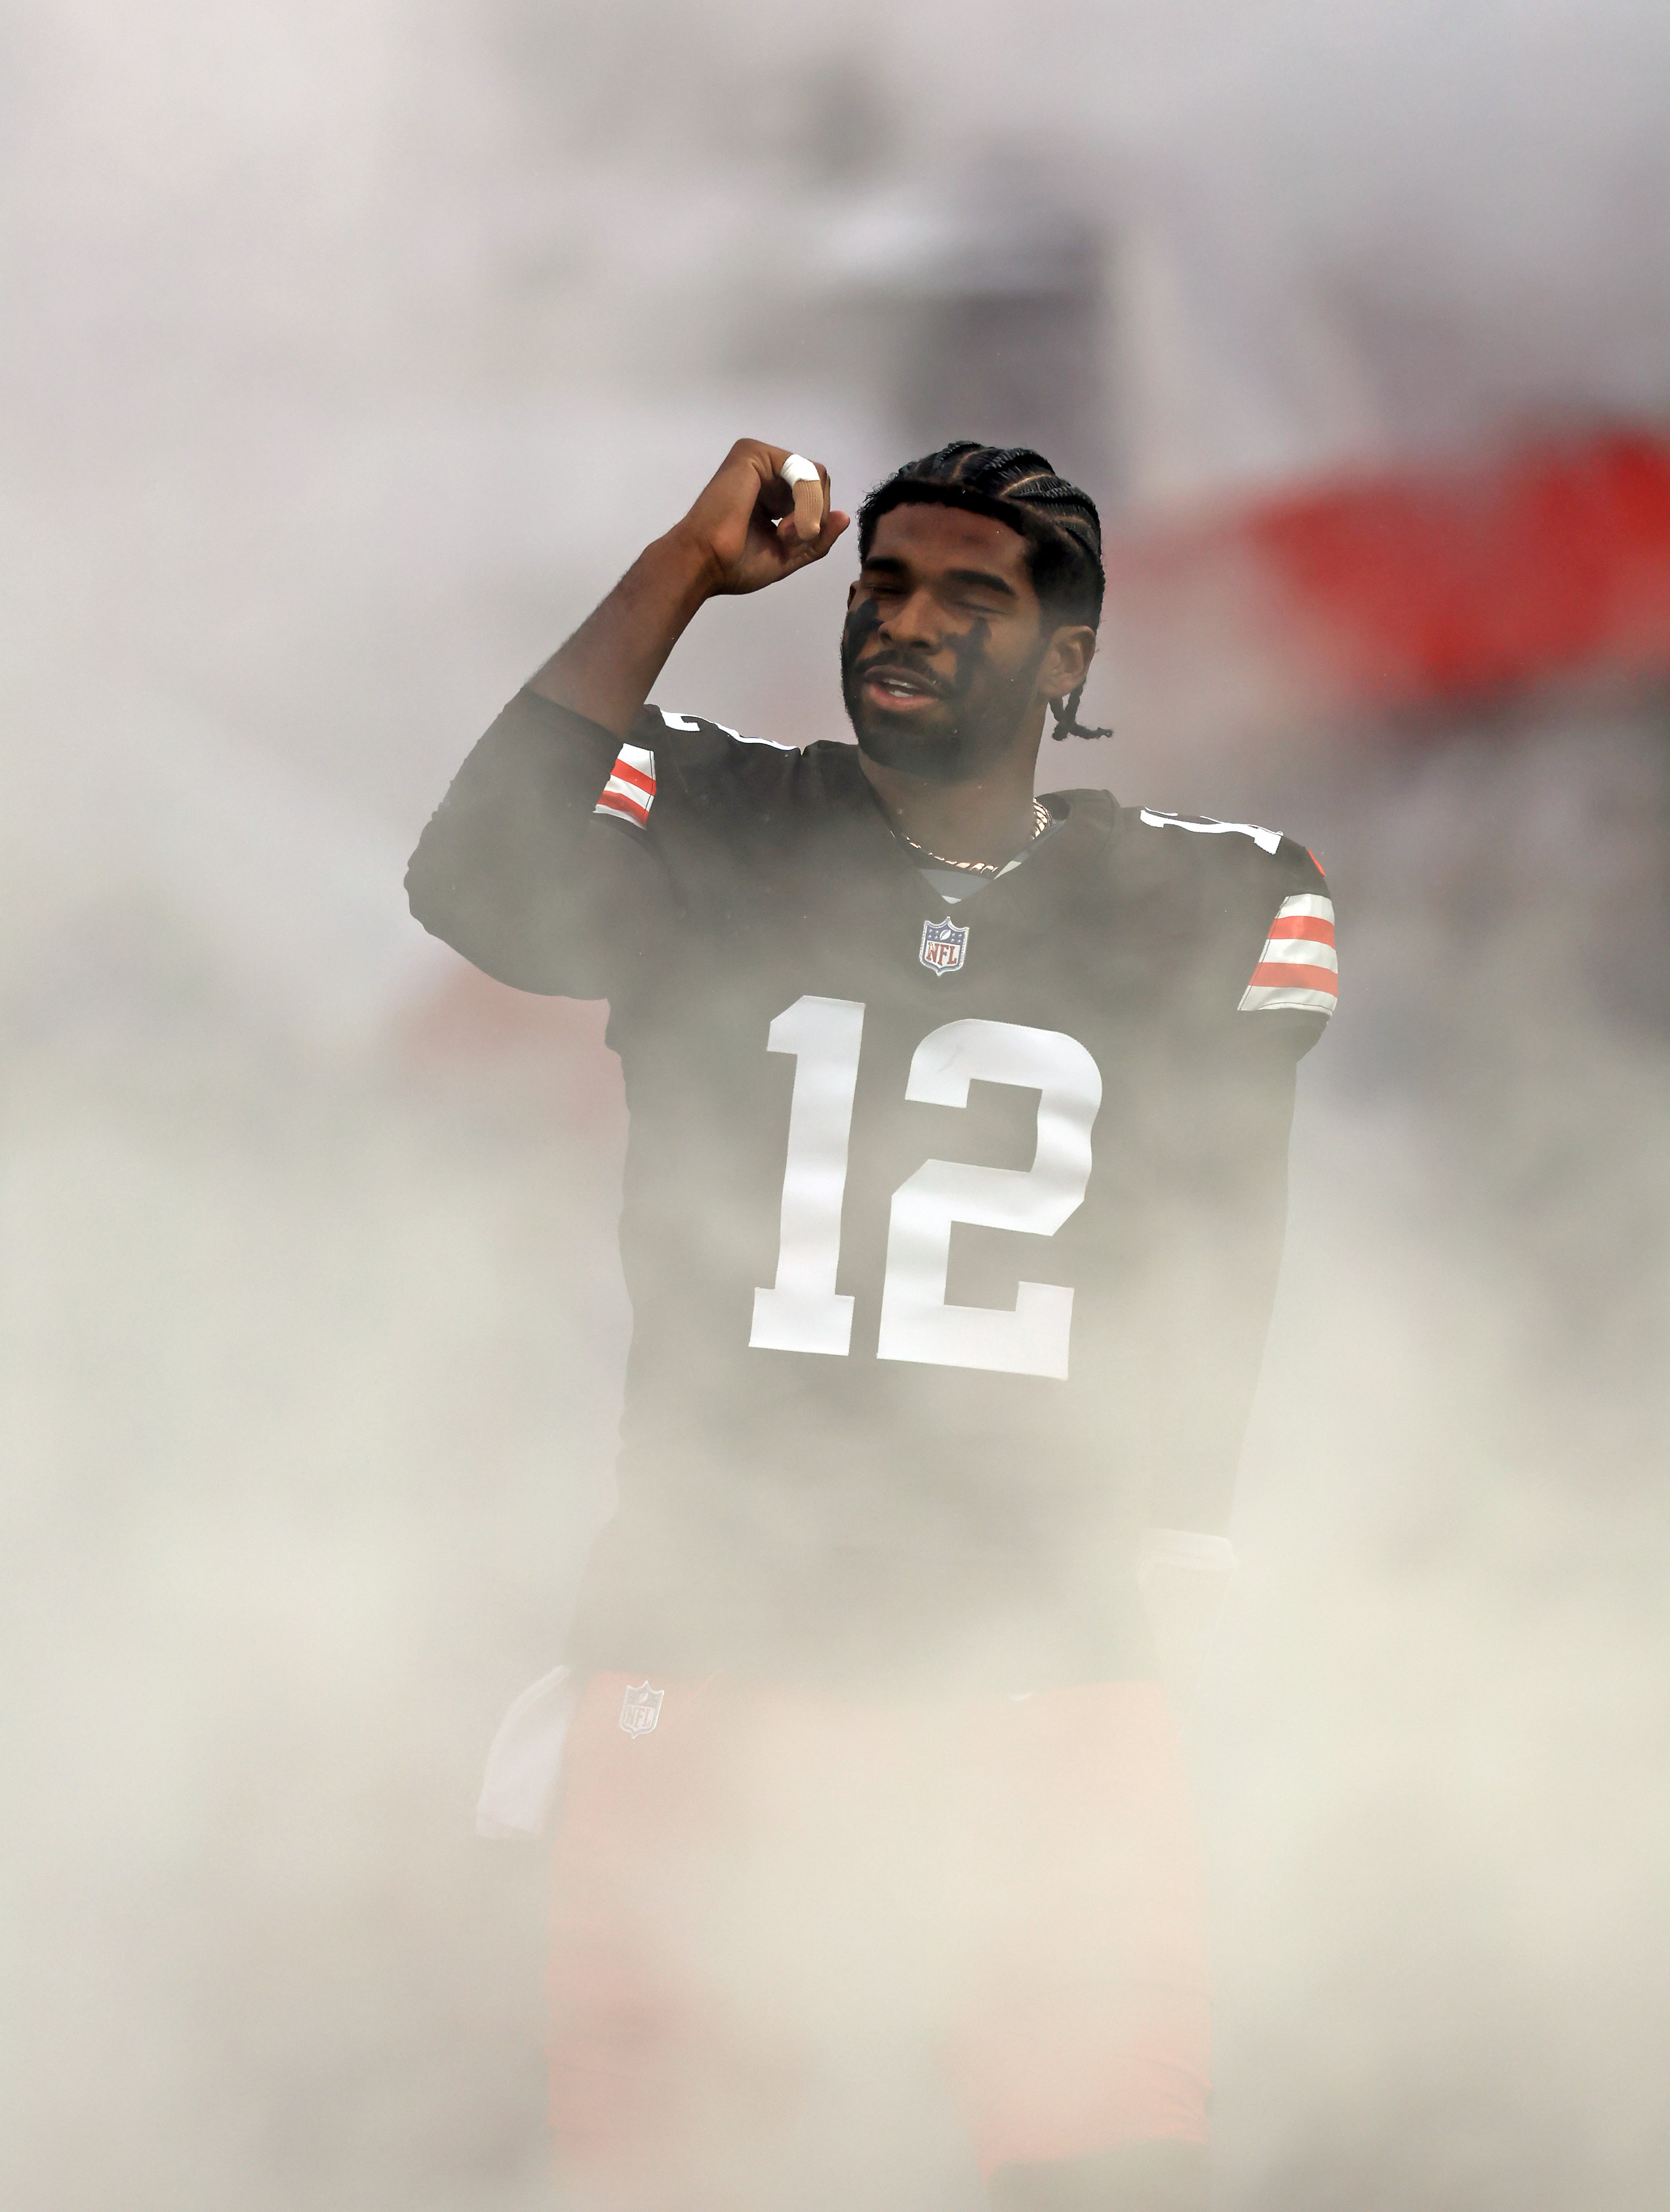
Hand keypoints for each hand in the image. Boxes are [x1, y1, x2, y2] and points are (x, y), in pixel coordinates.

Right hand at [671, 439, 849, 596]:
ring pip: (816, 477)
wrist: (704, 563)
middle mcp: (764, 470)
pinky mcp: (754, 454)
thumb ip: (818, 537)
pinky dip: (805, 503)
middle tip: (787, 537)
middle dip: (814, 517)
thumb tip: (844, 516)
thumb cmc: (736, 564)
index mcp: (768, 491)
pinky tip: (785, 522)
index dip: (813, 523)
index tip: (788, 542)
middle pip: (819, 482)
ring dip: (810, 513)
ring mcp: (759, 458)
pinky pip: (805, 473)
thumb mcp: (788, 554)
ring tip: (783, 532)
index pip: (814, 494)